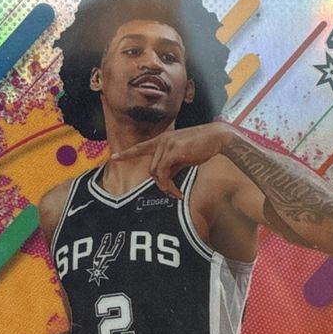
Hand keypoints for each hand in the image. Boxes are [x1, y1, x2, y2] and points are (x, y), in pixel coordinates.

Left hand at [110, 122, 233, 198]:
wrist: (218, 139)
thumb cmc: (204, 147)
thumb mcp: (184, 157)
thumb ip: (172, 165)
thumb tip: (165, 180)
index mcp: (163, 140)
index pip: (141, 147)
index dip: (127, 153)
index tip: (113, 157)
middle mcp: (162, 140)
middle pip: (151, 169)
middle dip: (161, 184)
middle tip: (173, 194)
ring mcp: (166, 144)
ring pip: (156, 173)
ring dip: (165, 188)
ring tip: (177, 194)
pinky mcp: (173, 151)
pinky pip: (163, 174)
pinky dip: (169, 187)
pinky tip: (178, 193)